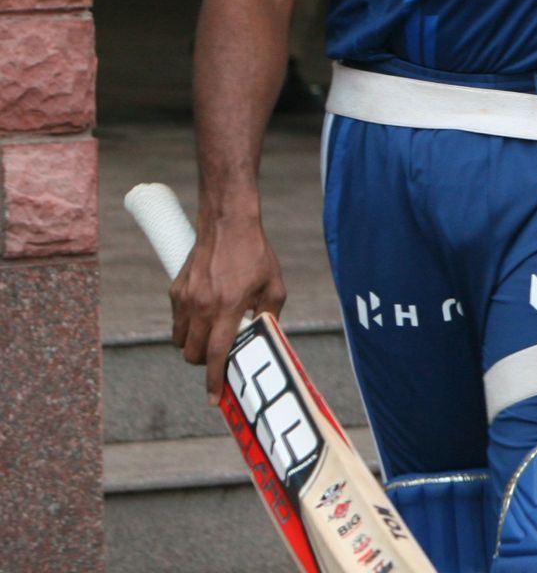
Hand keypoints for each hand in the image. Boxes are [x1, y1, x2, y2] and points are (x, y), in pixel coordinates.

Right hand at [170, 212, 286, 400]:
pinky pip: (178, 321)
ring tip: (213, 334)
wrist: (228, 224)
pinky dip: (189, 326)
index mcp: (227, 307)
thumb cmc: (255, 254)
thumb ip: (270, 316)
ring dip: (195, 346)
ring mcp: (185, 299)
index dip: (214, 380)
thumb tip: (266, 339)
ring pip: (181, 341)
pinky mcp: (176, 291)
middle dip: (205, 363)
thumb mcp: (274, 287)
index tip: (214, 398)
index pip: (217, 354)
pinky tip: (206, 312)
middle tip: (221, 356)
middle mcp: (201, 306)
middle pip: (193, 355)